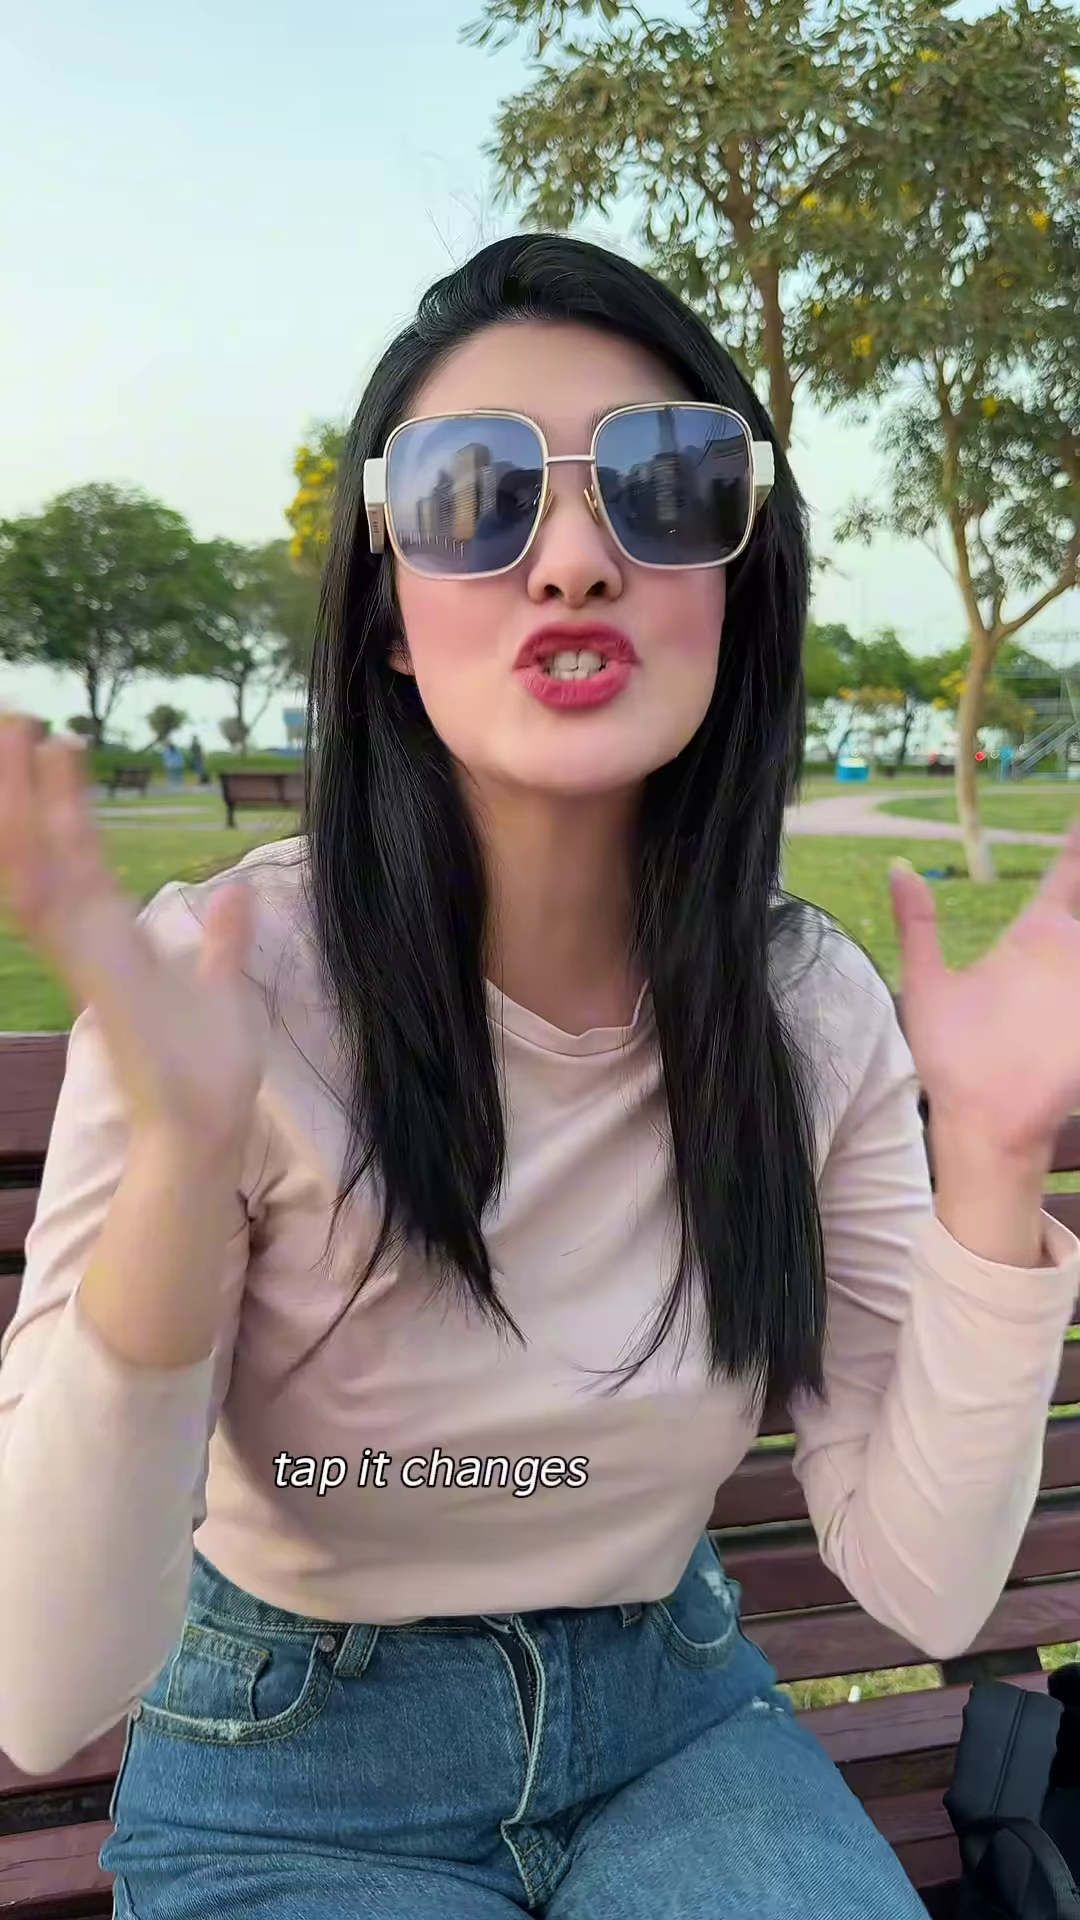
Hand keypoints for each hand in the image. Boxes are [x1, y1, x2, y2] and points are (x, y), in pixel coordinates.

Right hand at [0, 714, 264, 1157]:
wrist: (207, 1127)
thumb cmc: (209, 1067)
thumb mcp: (225, 983)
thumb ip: (224, 938)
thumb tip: (237, 893)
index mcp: (114, 936)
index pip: (79, 851)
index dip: (65, 798)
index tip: (62, 740)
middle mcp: (87, 940)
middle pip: (39, 846)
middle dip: (21, 783)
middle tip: (13, 715)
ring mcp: (84, 958)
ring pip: (34, 865)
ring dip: (20, 804)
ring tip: (17, 736)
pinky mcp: (93, 979)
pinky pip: (51, 913)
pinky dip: (33, 864)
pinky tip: (24, 816)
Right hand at [890, 823, 1079, 1167]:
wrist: (993, 1126)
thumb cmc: (955, 1057)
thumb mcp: (928, 987)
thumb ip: (918, 924)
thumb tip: (899, 865)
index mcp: (1037, 933)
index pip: (1068, 871)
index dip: (1077, 842)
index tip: (1078, 818)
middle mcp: (1074, 952)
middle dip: (1077, 913)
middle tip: (1038, 971)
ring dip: (1076, 964)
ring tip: (1051, 992)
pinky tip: (1075, 1011)